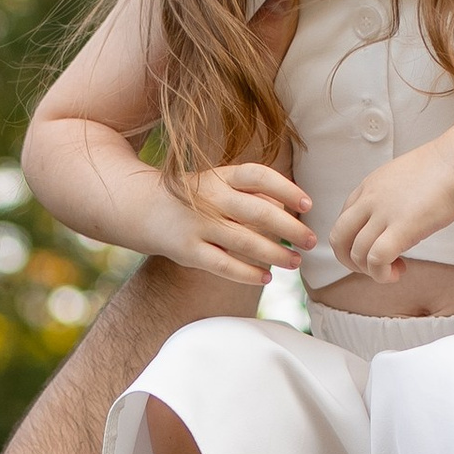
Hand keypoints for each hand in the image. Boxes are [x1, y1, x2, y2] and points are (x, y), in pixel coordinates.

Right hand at [156, 160, 315, 284]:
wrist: (141, 208)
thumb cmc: (195, 196)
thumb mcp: (219, 183)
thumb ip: (252, 192)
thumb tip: (292, 207)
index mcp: (220, 176)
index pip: (258, 176)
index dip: (286, 189)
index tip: (308, 205)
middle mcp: (210, 198)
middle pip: (257, 212)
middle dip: (290, 228)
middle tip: (312, 241)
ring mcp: (198, 225)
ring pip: (244, 242)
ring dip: (275, 254)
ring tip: (295, 262)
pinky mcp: (189, 251)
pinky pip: (223, 265)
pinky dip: (247, 273)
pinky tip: (267, 278)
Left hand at [328, 135, 453, 280]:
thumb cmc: (442, 169)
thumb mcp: (402, 178)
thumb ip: (390, 197)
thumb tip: (395, 219)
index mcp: (368, 187)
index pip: (343, 221)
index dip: (354, 242)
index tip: (375, 248)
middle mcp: (369, 199)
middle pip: (338, 238)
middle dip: (350, 260)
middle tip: (374, 267)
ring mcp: (383, 213)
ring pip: (356, 253)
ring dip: (371, 271)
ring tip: (394, 270)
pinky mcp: (401, 227)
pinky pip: (377, 259)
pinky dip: (382, 273)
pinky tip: (398, 271)